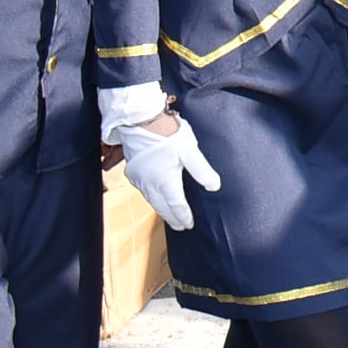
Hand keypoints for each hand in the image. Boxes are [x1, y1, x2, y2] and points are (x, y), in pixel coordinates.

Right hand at [115, 110, 220, 229]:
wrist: (141, 120)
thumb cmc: (167, 133)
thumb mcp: (190, 150)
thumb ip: (202, 170)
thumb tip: (214, 186)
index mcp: (165, 180)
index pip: (176, 205)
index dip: (183, 216)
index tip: (189, 225)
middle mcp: (149, 183)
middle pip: (162, 207)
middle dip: (172, 218)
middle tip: (180, 227)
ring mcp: (139, 178)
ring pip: (151, 200)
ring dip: (161, 209)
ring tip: (169, 215)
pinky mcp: (132, 171)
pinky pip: (142, 191)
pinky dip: (151, 198)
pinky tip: (155, 197)